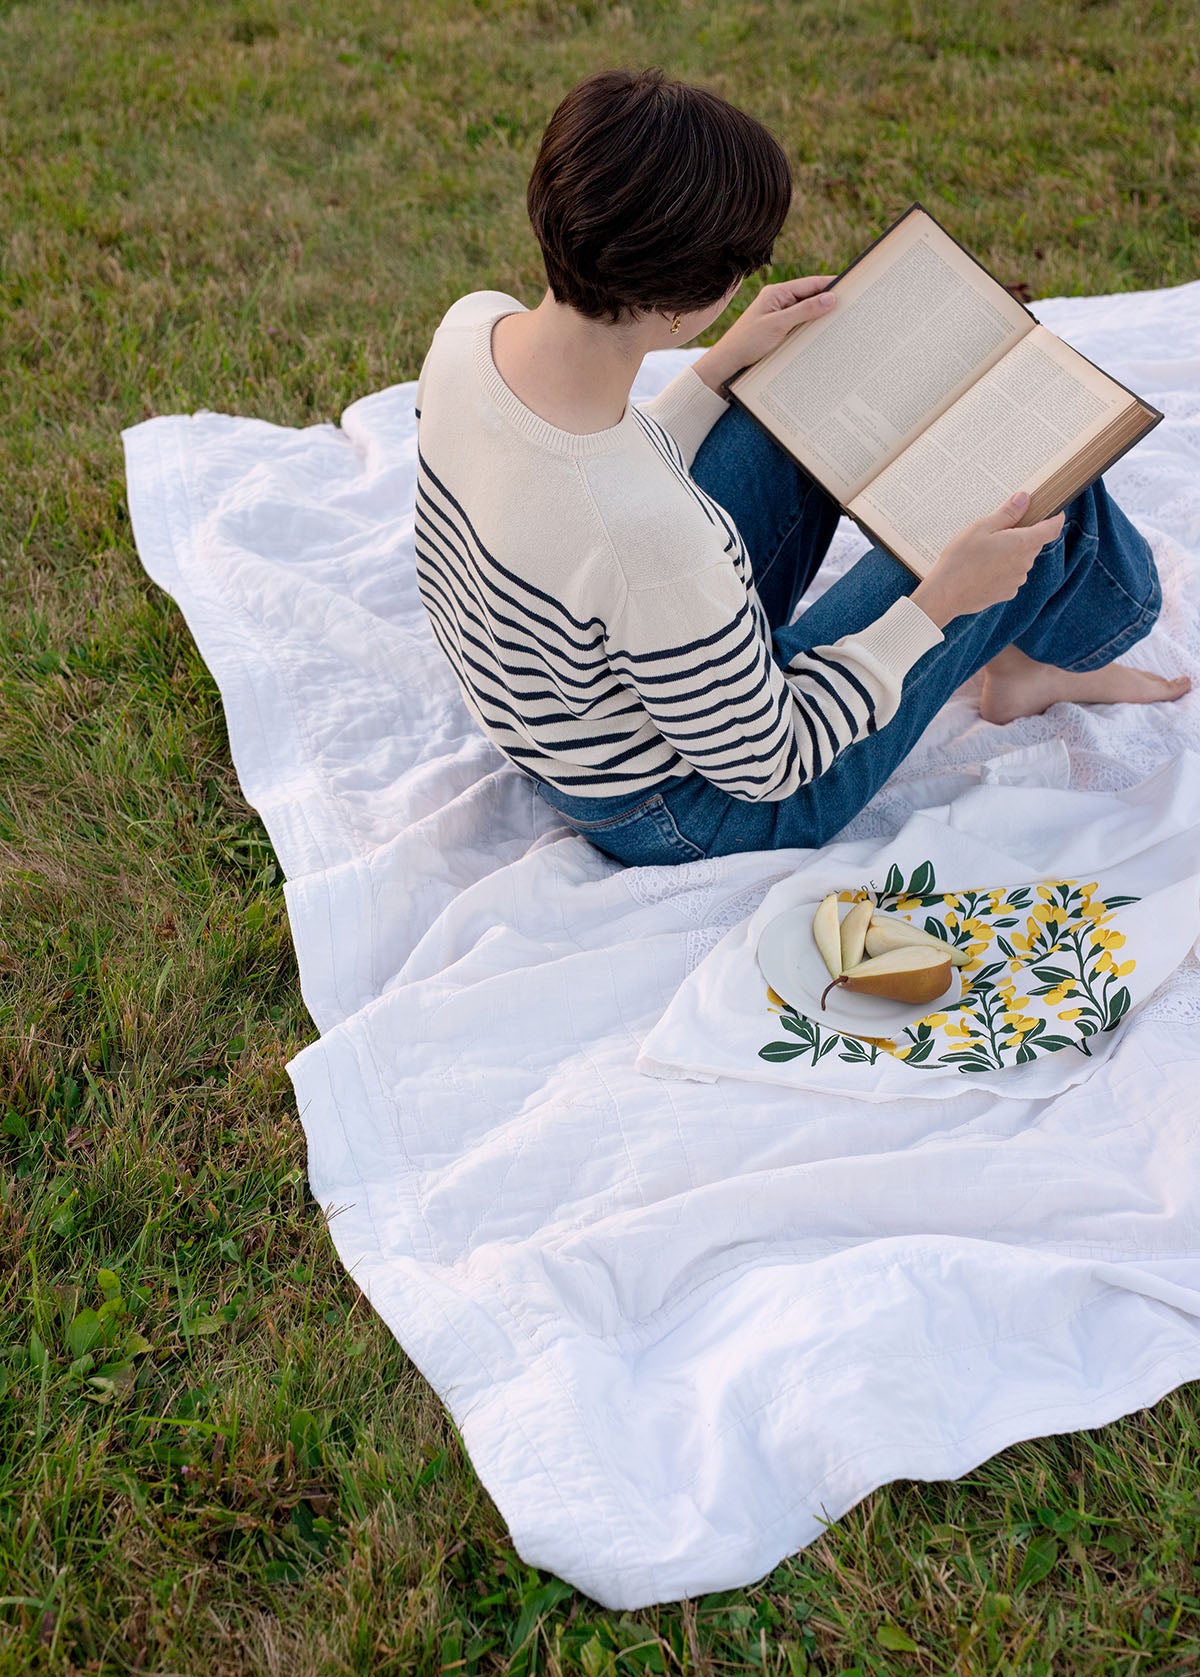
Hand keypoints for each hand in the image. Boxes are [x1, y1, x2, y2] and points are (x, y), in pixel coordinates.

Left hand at [693, 276, 837, 393]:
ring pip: (807, 313)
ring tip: (842, 321)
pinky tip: (824, 336)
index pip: (810, 284)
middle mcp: (779, 301)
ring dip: (821, 318)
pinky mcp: (779, 330)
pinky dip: (812, 329)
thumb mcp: (778, 325)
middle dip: (829, 302)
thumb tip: (831, 298)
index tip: (851, 288)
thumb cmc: (747, 342)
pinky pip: (800, 326)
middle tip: (852, 306)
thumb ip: (804, 311)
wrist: (727, 363)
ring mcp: (779, 316)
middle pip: (810, 298)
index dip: (831, 286)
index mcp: (777, 293)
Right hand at [911, 491, 1066, 628]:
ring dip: (1010, 553)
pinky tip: (982, 569)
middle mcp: (1025, 563)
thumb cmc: (961, 559)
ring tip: (984, 553)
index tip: (1055, 510)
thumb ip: (1007, 513)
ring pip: (1021, 560)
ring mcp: (1017, 580)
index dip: (1056, 517)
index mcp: (1022, 543)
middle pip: (1033, 543)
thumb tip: (1025, 499)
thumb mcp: (981, 527)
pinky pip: (1011, 575)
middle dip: (1022, 535)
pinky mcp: (1007, 593)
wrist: (945, 594)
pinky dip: (1002, 570)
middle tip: (998, 530)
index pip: (1052, 528)